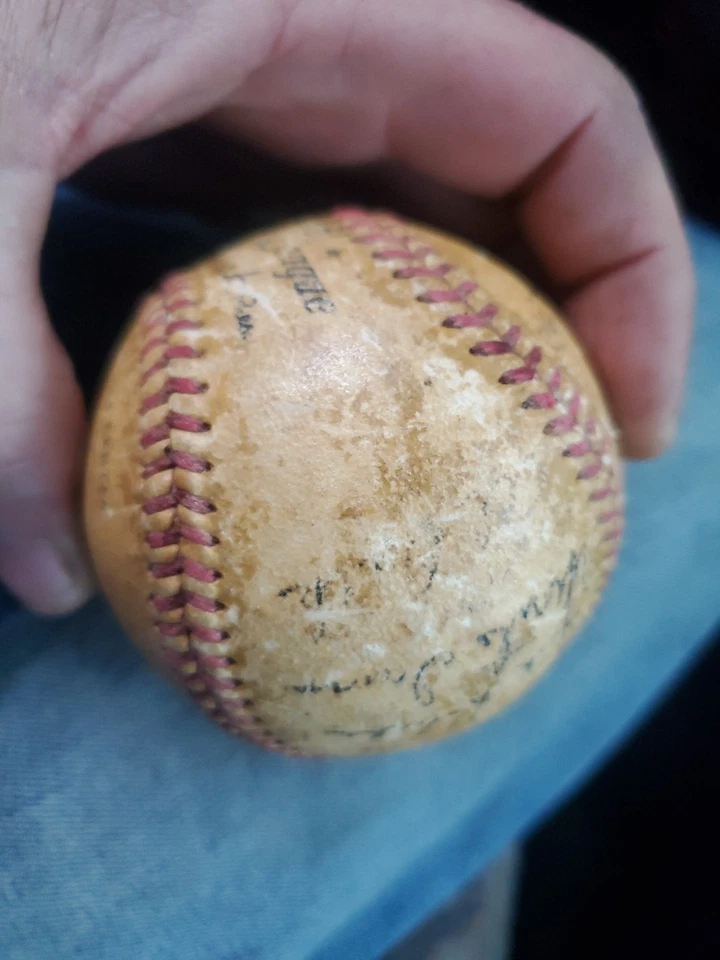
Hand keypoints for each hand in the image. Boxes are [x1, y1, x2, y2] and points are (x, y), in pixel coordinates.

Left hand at [0, 0, 692, 614]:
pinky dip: (338, 326)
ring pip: (410, 211)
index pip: (565, 118)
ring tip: (464, 471)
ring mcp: (243, 78)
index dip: (635, 271)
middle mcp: (305, 33)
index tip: (629, 429)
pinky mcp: (176, 118)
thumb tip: (58, 575)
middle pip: (505, 183)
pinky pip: (302, 228)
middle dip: (558, 329)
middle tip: (553, 479)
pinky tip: (321, 414)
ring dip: (453, 339)